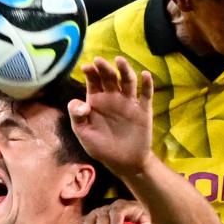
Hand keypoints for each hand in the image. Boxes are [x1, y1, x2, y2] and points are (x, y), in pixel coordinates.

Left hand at [68, 56, 153, 176]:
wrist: (124, 162)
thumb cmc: (101, 147)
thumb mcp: (83, 133)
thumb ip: (77, 117)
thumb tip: (82, 103)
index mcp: (96, 100)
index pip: (93, 81)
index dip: (91, 73)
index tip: (87, 67)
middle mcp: (112, 97)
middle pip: (109, 77)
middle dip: (104, 68)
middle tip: (99, 61)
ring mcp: (129, 102)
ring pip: (128, 81)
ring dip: (125, 70)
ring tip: (120, 60)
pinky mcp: (143, 110)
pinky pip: (146, 94)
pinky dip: (147, 84)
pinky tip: (145, 75)